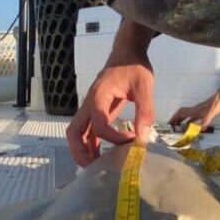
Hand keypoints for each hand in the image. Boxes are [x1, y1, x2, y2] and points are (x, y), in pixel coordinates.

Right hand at [67, 18, 155, 165]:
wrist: (127, 51)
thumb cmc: (134, 66)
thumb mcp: (144, 86)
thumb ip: (144, 111)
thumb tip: (143, 138)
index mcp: (98, 97)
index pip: (99, 124)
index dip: (114, 138)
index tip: (133, 142)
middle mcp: (89, 103)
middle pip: (74, 131)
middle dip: (81, 151)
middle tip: (94, 168)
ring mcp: (91, 107)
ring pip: (77, 132)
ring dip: (83, 150)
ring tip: (96, 167)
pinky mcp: (97, 110)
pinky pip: (88, 130)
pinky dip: (91, 144)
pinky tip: (103, 155)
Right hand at [169, 88, 219, 129]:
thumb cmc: (219, 102)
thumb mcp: (213, 112)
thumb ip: (206, 120)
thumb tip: (201, 128)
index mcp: (196, 110)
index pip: (181, 113)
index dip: (175, 118)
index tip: (170, 123)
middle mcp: (195, 109)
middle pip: (182, 114)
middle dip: (175, 119)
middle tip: (171, 126)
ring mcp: (199, 110)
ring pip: (187, 115)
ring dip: (182, 120)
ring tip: (178, 126)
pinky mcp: (203, 111)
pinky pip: (193, 116)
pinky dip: (189, 121)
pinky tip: (191, 125)